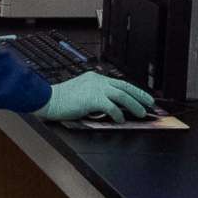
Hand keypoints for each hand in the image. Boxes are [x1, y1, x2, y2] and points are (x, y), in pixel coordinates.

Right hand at [36, 71, 154, 121]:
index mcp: (94, 78)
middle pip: (125, 87)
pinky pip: (112, 106)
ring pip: (122, 95)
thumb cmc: (60, 99)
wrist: (47, 99)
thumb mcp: (80, 93)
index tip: (142, 97)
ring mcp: (95, 88)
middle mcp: (97, 81)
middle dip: (140, 96)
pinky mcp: (92, 99)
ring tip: (141, 113)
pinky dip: (118, 113)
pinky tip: (121, 119)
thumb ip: (94, 95)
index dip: (134, 90)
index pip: (119, 83)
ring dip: (134, 105)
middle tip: (150, 104)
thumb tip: (109, 106)